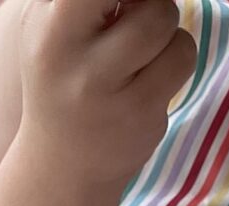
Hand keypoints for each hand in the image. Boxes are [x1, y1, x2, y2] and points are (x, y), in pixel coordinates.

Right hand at [17, 0, 198, 199]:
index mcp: (47, 26)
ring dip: (165, 29)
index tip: (125, 10)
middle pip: (145, 1)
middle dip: (152, 3)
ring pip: (165, 22)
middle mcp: (70, 60)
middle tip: (134, 22)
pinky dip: (175, 59)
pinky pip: (181, 58)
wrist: (59, 166)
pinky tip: (149, 79)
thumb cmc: (64, 76)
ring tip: (140, 52)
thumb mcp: (57, 25)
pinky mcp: (138, 115)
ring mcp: (105, 93)